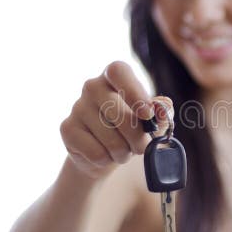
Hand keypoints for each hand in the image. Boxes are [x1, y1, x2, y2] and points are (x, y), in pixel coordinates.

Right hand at [59, 61, 172, 179]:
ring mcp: (77, 107)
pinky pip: (96, 152)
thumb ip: (161, 113)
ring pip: (110, 139)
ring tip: (122, 151)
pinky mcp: (67, 129)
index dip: (135, 92)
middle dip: (138, 138)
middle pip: (119, 113)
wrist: (103, 153)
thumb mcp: (150, 121)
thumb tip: (164, 106)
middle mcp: (92, 86)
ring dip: (123, 153)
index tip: (147, 114)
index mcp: (114, 76)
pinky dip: (107, 160)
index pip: (119, 71)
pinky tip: (105, 155)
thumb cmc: (130, 130)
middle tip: (142, 147)